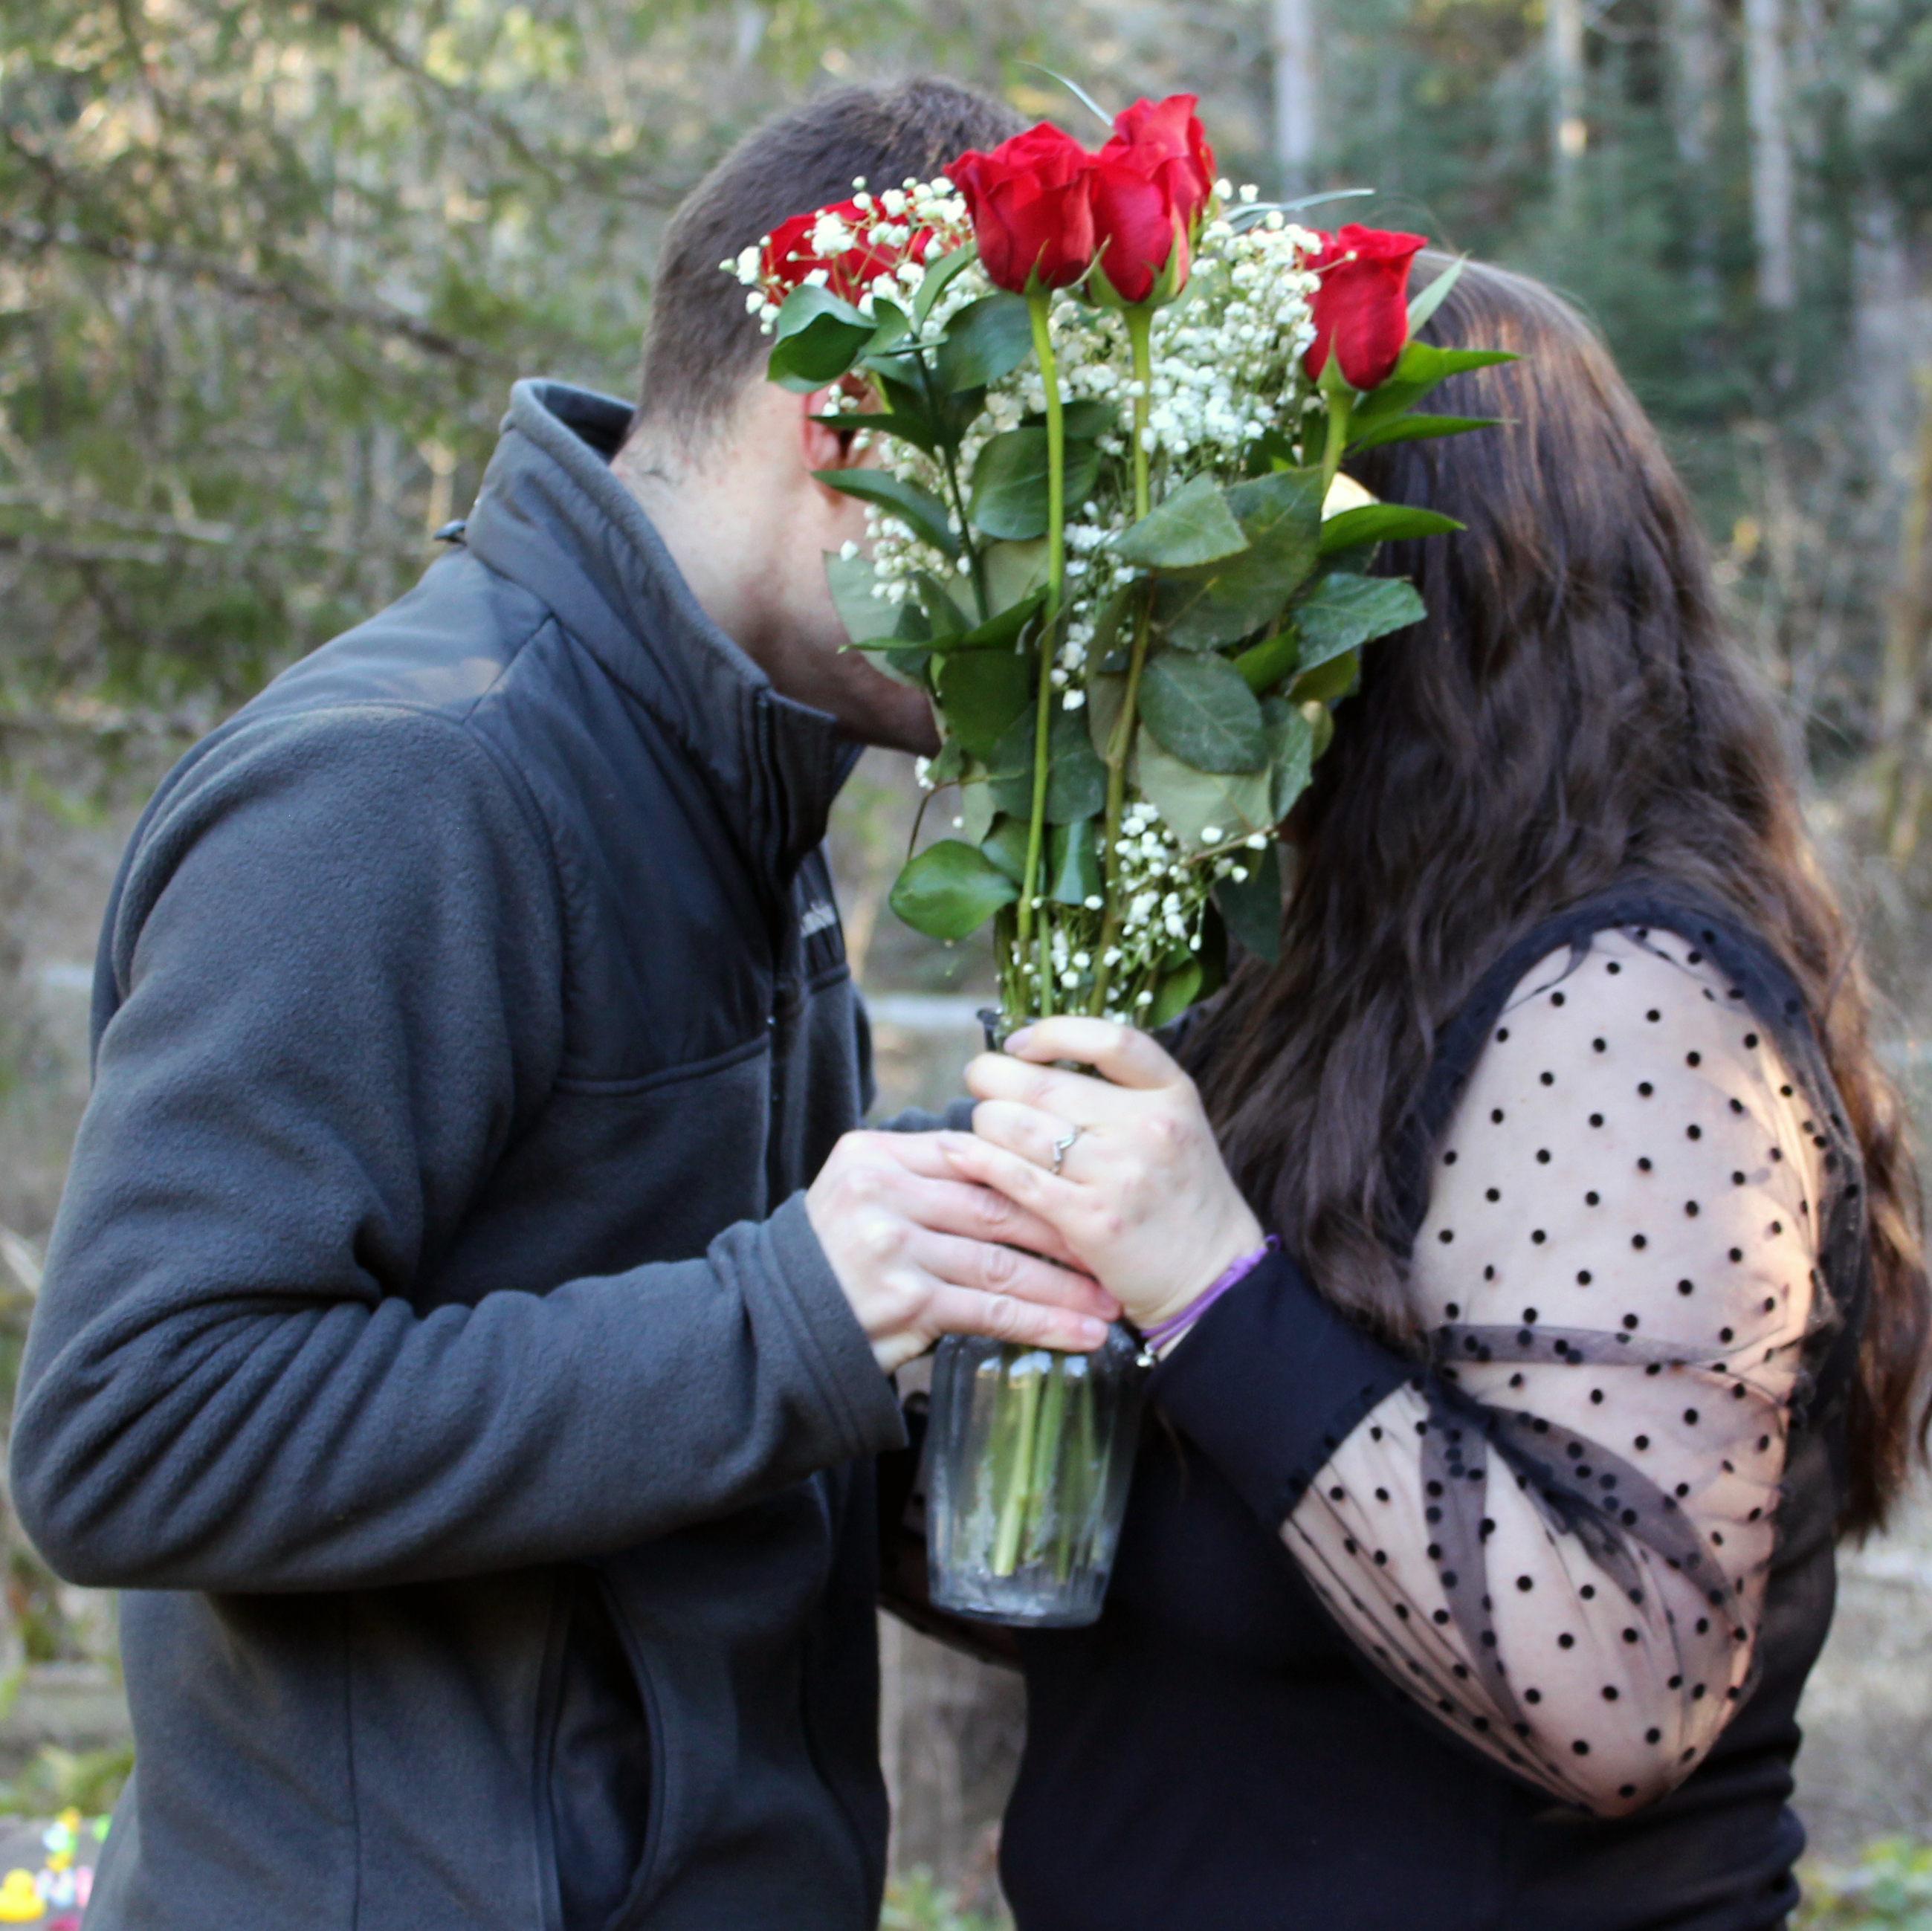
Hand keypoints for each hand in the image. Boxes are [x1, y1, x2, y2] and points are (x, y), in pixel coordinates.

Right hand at [806, 1130, 1120, 1373]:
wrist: (774, 1331)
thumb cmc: (832, 1261)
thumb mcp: (863, 1195)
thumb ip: (924, 1176)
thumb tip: (1013, 1167)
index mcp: (872, 1154)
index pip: (972, 1153)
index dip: (1036, 1175)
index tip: (1088, 1191)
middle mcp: (880, 1193)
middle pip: (994, 1205)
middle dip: (1064, 1231)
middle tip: (1115, 1247)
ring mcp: (891, 1248)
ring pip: (1000, 1261)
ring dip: (1064, 1285)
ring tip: (1110, 1301)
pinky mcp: (904, 1304)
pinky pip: (990, 1310)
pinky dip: (1042, 1324)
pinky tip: (1080, 1334)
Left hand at [937, 1017, 1264, 1331]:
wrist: (1214, 1278)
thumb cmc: (1180, 1197)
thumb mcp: (1175, 1126)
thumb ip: (1121, 1092)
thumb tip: (1035, 1060)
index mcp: (1172, 1092)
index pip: (1109, 1040)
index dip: (1053, 1032)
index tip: (1019, 1042)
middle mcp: (1147, 1125)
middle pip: (1042, 1084)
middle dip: (994, 1077)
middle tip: (981, 1083)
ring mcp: (1119, 1173)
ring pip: (1018, 1126)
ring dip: (985, 1122)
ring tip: (984, 1127)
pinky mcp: (1090, 1220)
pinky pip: (1014, 1177)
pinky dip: (976, 1159)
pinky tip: (958, 1152)